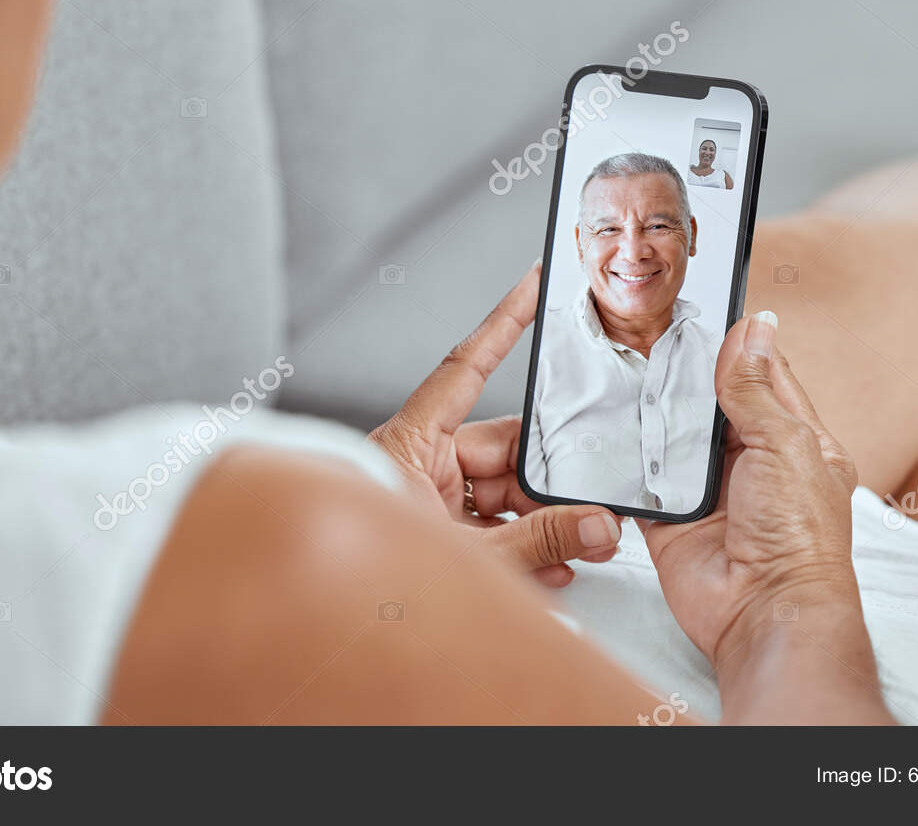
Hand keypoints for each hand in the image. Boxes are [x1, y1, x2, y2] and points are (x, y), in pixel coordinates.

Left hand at [369, 262, 622, 586]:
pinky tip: (558, 564)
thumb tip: (596, 524)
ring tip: (585, 543)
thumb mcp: (467, 560)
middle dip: (553, 480)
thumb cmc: (361, 587)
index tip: (533, 283)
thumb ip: (538, 542)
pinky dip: (522, 544)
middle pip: (501, 450)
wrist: (319, 633)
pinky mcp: (432, 534)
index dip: (503, 323)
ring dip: (543, 522)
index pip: (465, 368)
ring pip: (500, 495)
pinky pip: (487, 527)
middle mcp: (415, 464)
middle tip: (598, 503)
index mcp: (406, 444)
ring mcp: (423, 500)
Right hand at [644, 311, 859, 670]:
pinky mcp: (674, 517)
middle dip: (688, 380)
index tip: (708, 314)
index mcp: (798, 442)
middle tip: (656, 341)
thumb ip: (756, 389)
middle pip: (714, 405)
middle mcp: (754, 464)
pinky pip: (644, 480)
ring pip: (676, 437)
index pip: (765, 378)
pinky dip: (630, 463)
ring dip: (658, 417)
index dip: (738, 348)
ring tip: (630, 376)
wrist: (763, 612)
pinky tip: (615, 432)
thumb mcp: (786, 444)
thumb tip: (752, 330)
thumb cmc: (798, 540)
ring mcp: (712, 491)